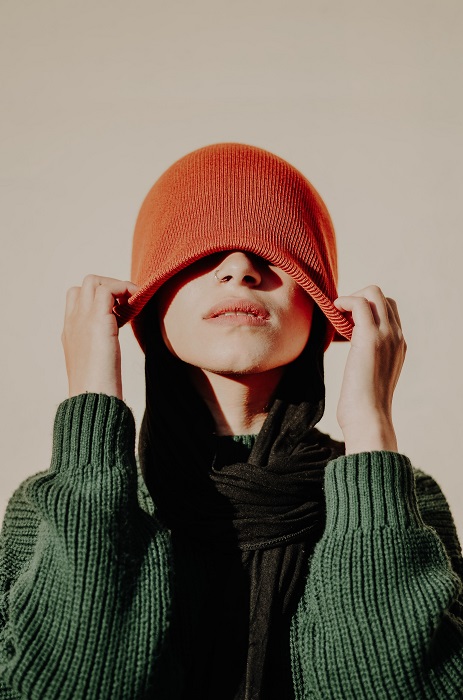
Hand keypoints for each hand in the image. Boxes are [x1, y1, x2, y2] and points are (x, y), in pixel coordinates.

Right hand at [61, 275, 138, 399]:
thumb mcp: (96, 364)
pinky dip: (125, 291)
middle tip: (127, 308)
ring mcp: (82, 319)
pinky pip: (108, 289)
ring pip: (93, 281)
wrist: (93, 399)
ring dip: (117, 287)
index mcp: (71, 332)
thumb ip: (99, 349)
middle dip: (109, 288)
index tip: (120, 315)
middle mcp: (73, 322)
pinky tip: (135, 308)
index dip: (100, 299)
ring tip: (131, 307)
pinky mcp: (97, 321)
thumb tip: (111, 347)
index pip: (78, 298)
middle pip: (85, 285)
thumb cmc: (98, 390)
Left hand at [333, 285, 406, 454]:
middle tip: (338, 317)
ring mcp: (387, 335)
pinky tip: (333, 312)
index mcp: (398, 345)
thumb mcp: (369, 378)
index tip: (344, 321)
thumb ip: (367, 361)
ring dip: (350, 298)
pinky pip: (360, 303)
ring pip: (374, 293)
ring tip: (335, 315)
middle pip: (382, 297)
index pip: (387, 311)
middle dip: (357, 299)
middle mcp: (397, 336)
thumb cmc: (362, 407)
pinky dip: (344, 301)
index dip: (364, 309)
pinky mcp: (371, 337)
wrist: (369, 419)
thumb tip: (356, 360)